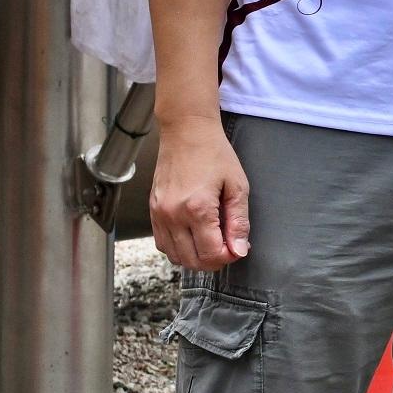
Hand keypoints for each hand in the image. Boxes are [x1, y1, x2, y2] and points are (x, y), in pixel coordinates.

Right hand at [150, 119, 251, 270]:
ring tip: (211, 242)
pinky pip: (162, 243)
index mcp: (196, 208)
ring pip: (174, 256)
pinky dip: (178, 248)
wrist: (187, 132)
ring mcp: (158, 213)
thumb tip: (239, 250)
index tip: (237, 248)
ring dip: (194, 257)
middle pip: (191, 260)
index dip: (228, 257)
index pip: (210, 254)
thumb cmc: (214, 154)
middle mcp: (172, 215)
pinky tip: (193, 237)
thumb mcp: (237, 187)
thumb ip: (239, 222)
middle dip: (213, 261)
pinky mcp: (152, 210)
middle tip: (227, 247)